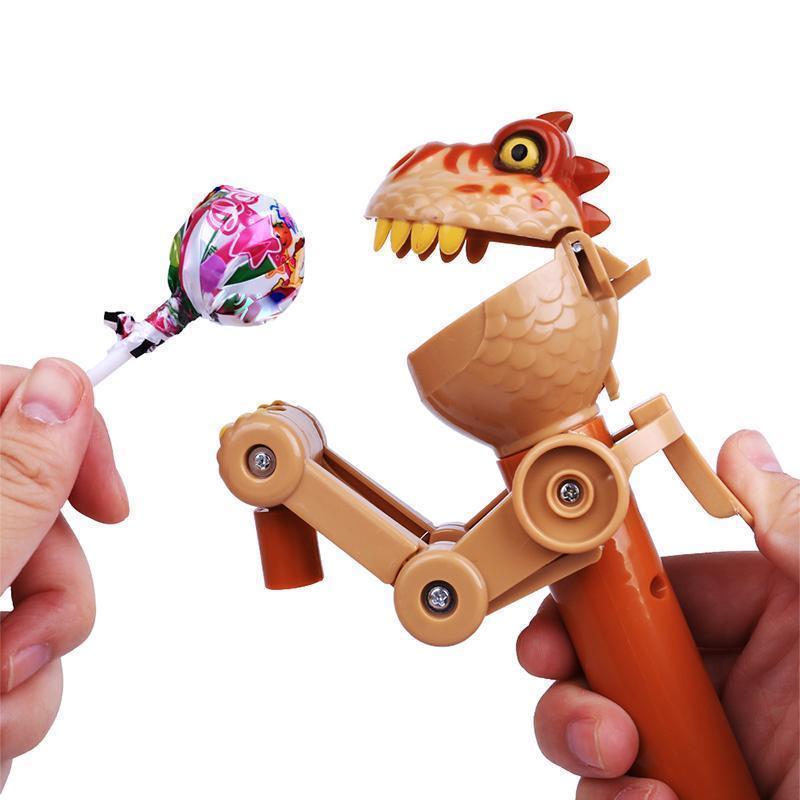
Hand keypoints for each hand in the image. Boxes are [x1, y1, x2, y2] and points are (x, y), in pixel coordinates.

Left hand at [0, 360, 127, 791]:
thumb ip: (11, 478)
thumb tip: (64, 387)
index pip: (9, 402)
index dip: (75, 445)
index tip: (108, 508)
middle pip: (41, 513)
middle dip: (56, 590)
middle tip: (19, 652)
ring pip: (42, 592)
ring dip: (36, 665)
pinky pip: (26, 653)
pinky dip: (17, 701)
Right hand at [517, 430, 798, 798]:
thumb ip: (798, 531)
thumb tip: (738, 448)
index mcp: (767, 624)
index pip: (653, 586)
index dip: (594, 591)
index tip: (558, 607)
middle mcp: (728, 687)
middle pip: (605, 657)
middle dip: (570, 671)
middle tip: (566, 681)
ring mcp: (706, 755)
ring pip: (592, 730)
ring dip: (583, 739)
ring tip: (626, 762)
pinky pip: (612, 798)